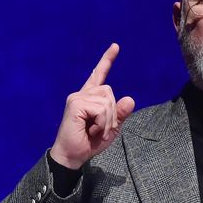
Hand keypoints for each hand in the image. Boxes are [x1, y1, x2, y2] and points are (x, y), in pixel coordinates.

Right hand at [49, 43, 135, 169]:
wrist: (72, 156)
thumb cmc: (88, 143)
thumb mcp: (110, 129)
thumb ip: (119, 114)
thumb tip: (130, 99)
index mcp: (89, 98)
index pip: (99, 75)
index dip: (107, 60)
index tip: (115, 46)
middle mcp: (81, 94)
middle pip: (110, 92)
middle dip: (112, 113)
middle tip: (101, 130)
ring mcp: (77, 98)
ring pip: (107, 100)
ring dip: (108, 120)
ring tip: (97, 131)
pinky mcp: (75, 104)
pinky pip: (101, 108)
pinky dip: (103, 122)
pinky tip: (93, 130)